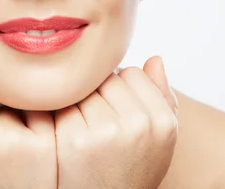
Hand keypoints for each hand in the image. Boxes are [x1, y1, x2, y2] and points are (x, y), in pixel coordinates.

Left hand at [53, 56, 178, 188]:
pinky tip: (67, 132)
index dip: (121, 91)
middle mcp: (138, 124)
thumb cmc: (131, 167)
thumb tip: (154, 57)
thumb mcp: (158, 139)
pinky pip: (63, 101)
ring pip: (84, 87)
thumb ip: (162, 97)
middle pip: (107, 77)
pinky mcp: (73, 138)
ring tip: (84, 127)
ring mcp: (105, 131)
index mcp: (163, 121)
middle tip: (97, 120)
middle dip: (99, 92)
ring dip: (79, 99)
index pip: (133, 73)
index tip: (117, 112)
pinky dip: (61, 111)